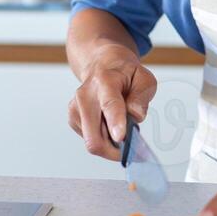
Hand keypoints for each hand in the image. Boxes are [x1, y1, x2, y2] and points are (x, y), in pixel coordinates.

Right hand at [67, 46, 156, 160]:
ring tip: (122, 126)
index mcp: (105, 81)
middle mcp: (85, 95)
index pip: (109, 104)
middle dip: (115, 150)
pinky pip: (91, 140)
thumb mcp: (144, 78)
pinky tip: (110, 124)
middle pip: (94, 137)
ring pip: (94, 143)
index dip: (115, 122)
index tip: (120, 137)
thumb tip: (135, 116)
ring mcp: (75, 109)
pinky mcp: (73, 120)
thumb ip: (142, 97)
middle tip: (133, 150)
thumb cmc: (124, 74)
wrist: (102, 65)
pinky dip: (105, 139)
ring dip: (111, 143)